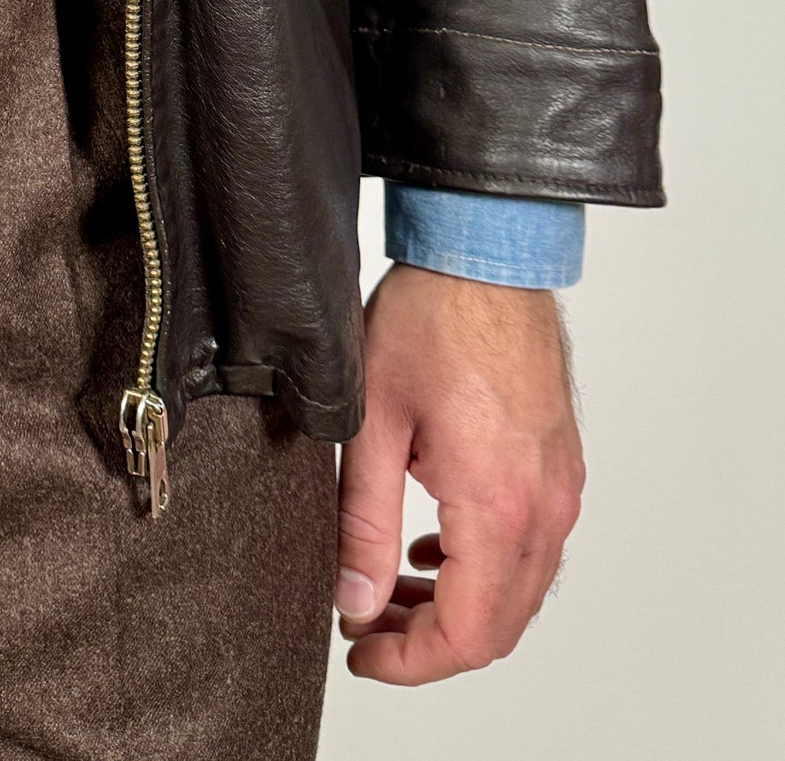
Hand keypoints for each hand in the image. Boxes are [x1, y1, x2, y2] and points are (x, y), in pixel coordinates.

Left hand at [335, 262, 583, 684]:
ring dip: (457, 606)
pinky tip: (433, 546)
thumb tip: (353, 597)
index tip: (360, 652)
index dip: (410, 662)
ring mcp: (559, 487)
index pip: (467, 634)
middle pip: (498, 626)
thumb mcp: (371, 421)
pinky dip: (484, 568)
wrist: (487, 252)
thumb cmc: (430, 317)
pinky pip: (531, 548)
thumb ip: (362, 520)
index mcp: (497, 506)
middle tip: (366, 625)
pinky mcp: (559, 466)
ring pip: (518, 591)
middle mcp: (543, 507)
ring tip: (389, 587)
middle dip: (428, 642)